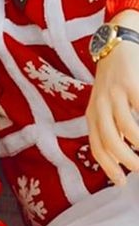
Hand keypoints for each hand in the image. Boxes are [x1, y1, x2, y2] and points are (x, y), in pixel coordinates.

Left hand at [86, 12, 138, 184]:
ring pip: (128, 129)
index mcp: (93, 114)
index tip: (122, 183)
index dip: (109, 168)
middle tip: (138, 169)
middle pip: (110, 142)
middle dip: (125, 161)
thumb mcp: (107, 103)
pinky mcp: (131, 84)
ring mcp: (115, 95)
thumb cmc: (116, 79)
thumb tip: (122, 153)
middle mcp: (99, 106)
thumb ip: (111, 125)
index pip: (97, 147)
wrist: (118, 42)